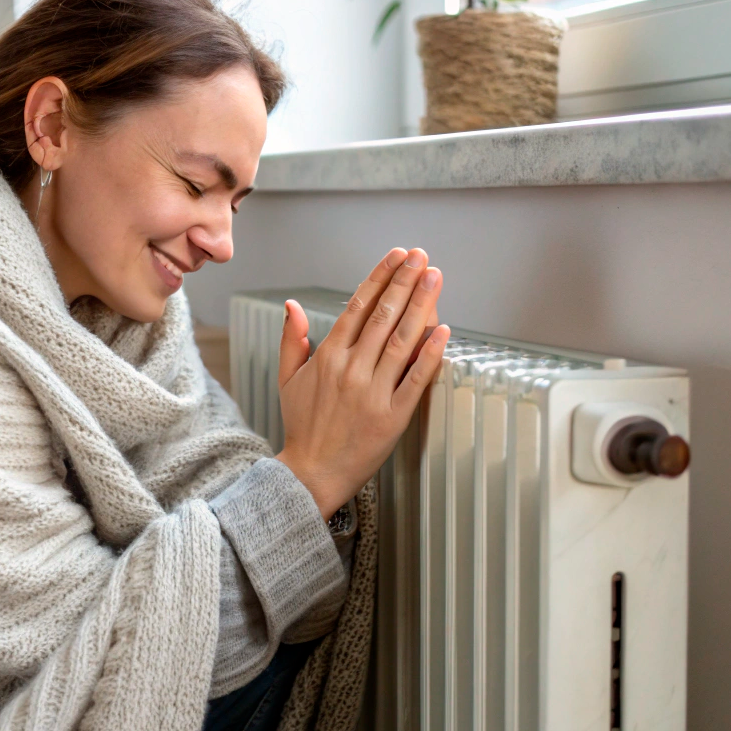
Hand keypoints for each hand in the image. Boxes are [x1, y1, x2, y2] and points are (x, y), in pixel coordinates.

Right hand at [274, 248, 449, 517]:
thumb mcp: (287, 379)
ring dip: (421, 305)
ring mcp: (373, 392)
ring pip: (401, 340)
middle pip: (383, 315)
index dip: (380, 278)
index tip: (398, 257)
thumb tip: (291, 305)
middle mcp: (351, 369)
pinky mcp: (393, 416)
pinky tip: (444, 331)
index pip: (358, 306)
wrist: (312, 473)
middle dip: (405, 281)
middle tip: (422, 257)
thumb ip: (291, 340)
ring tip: (435, 278)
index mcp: (328, 356)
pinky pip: (415, 379)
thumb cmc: (301, 426)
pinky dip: (430, 354)